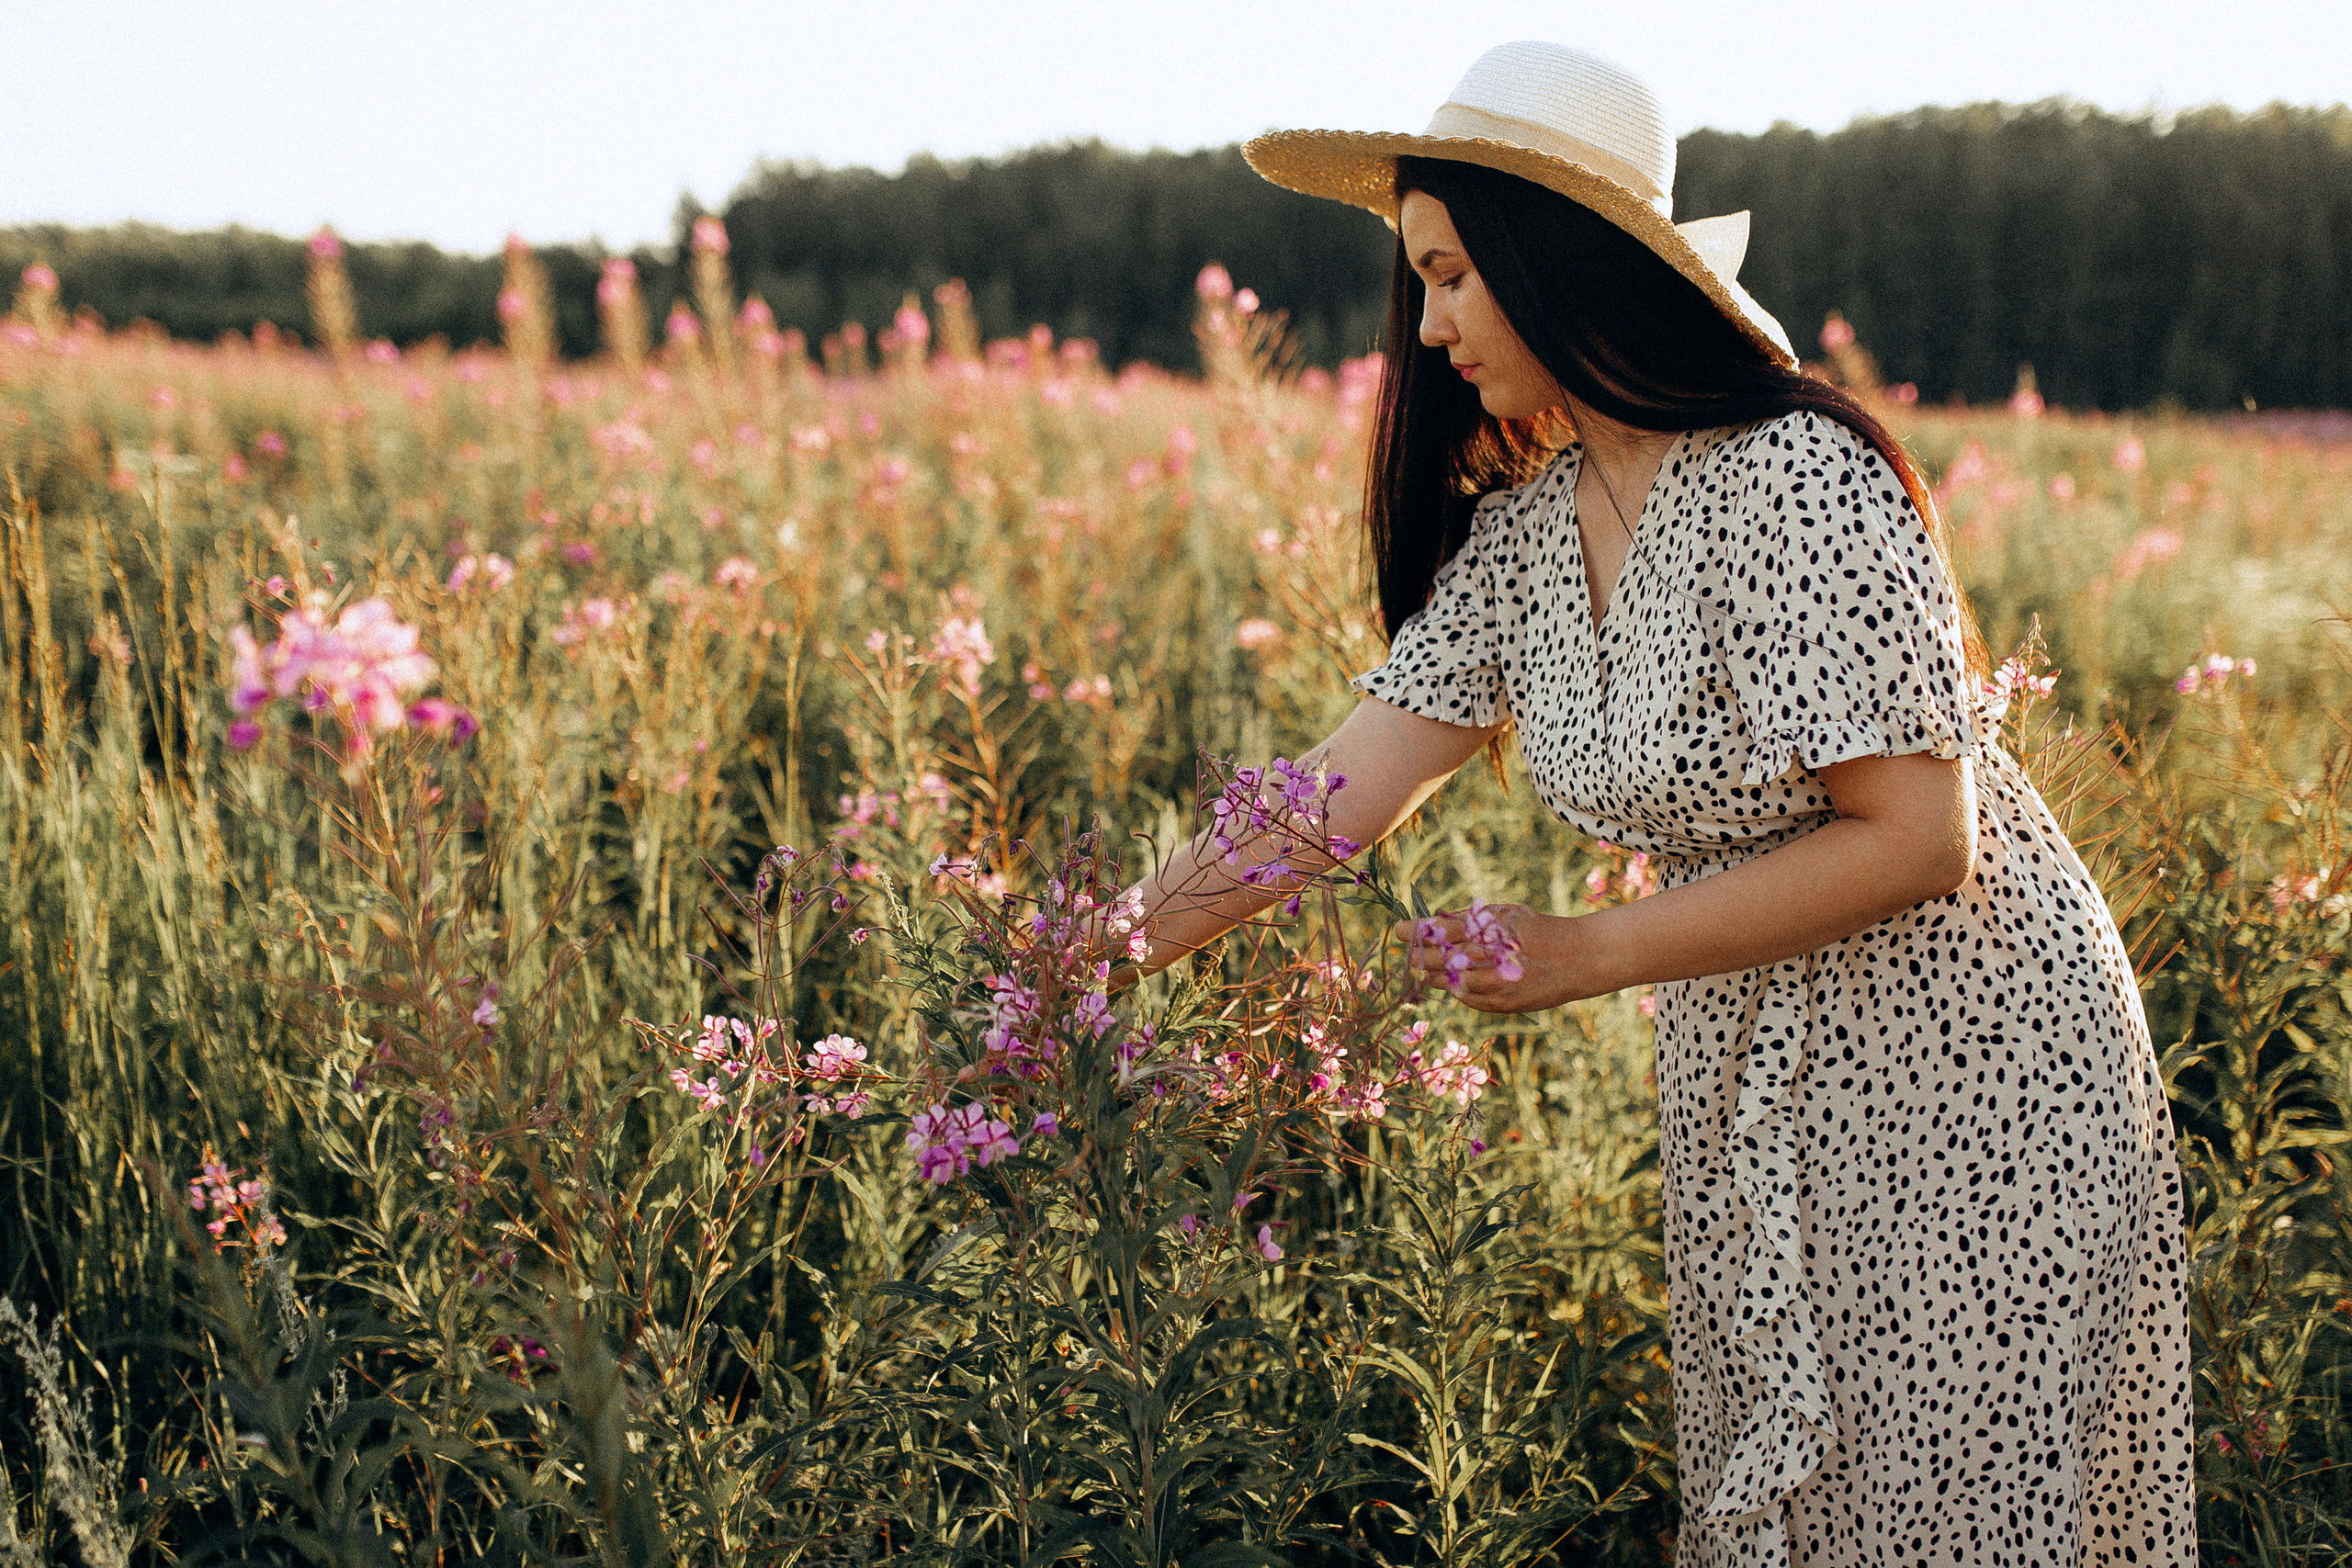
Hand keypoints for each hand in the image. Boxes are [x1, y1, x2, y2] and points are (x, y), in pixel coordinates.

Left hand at [1393, 903, 1600, 1013]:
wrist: (1578, 959)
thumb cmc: (1538, 930)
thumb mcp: (1506, 913)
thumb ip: (1470, 918)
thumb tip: (1434, 921)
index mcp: (1490, 930)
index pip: (1441, 930)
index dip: (1416, 931)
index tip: (1399, 929)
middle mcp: (1490, 958)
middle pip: (1438, 958)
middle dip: (1417, 953)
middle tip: (1406, 951)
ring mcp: (1495, 984)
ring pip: (1448, 982)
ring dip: (1430, 974)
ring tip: (1421, 967)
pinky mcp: (1502, 1005)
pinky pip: (1467, 999)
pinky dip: (1455, 989)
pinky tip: (1450, 982)